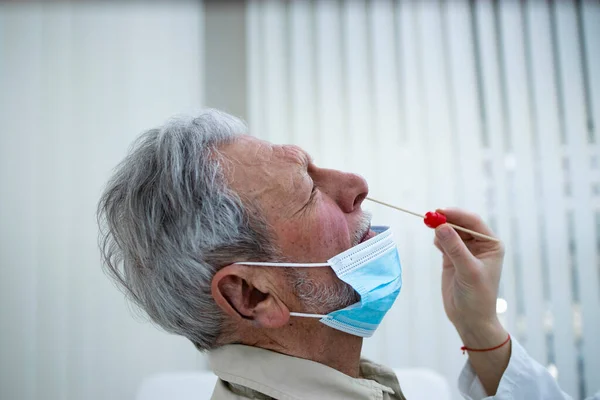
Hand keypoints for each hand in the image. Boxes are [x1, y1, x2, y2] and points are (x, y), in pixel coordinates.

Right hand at [433, 208, 505, 342]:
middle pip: (460, 224)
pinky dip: (438, 240)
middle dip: (446, 220)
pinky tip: (436, 245)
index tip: (439, 211)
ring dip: (440, 229)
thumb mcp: (468, 271)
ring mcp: (465, 251)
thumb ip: (455, 248)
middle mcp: (479, 245)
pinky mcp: (452, 258)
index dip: (457, 215)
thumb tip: (441, 226)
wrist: (470, 319)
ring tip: (432, 232)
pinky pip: (443, 242)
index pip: (473, 222)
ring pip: (450, 231)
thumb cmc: (477, 297)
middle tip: (429, 218)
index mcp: (491, 245)